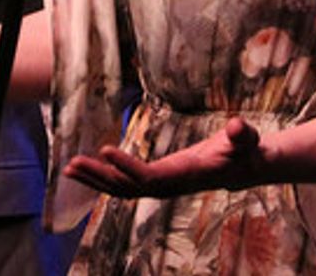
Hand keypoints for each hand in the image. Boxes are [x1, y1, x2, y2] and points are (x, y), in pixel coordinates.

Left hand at [62, 116, 264, 197]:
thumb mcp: (247, 141)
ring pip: (123, 189)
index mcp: (185, 174)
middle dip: (100, 177)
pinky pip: (126, 184)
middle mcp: (170, 184)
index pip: (151, 177)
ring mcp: (162, 185)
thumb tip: (238, 127)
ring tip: (68, 168)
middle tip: (72, 164)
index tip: (104, 150)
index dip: (128, 167)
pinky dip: (104, 177)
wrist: (244, 168)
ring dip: (96, 179)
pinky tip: (86, 170)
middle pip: (129, 188)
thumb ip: (244, 136)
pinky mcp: (158, 180)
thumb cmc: (244, 152)